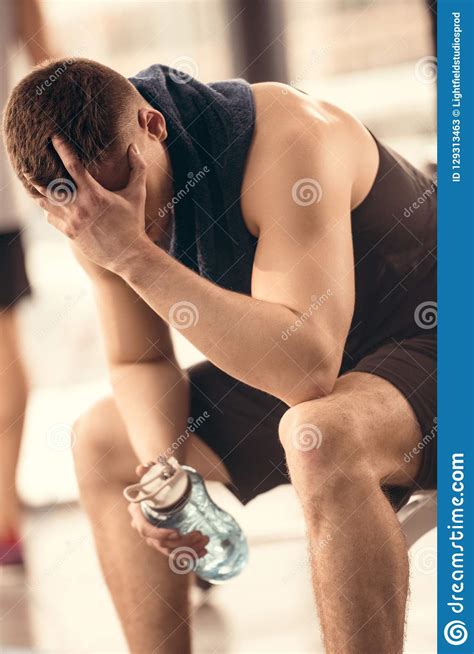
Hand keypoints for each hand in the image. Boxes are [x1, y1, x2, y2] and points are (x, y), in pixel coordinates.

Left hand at [29, 136, 147, 272]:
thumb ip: (138, 169)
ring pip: (45, 202)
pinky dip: (49, 209)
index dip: (62, 149)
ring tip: (34, 181)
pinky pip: (50, 217)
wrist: (128, 255)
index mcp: (95, 194)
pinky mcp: (70, 233)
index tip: (54, 138)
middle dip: (38, 172)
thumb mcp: (138, 195)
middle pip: (49, 184)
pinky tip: (50, 204)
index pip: (73, 166)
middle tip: (34, 161)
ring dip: (40, 191)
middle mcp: (80, 207)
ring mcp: (73, 221)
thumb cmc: (134, 223)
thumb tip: (133, 147)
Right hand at [128, 461, 208, 561]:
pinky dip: (189, 554)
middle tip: (200, 534)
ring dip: (188, 549)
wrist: (162, 483)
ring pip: (170, 550)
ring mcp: (154, 537)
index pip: (145, 530)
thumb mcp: (153, 471)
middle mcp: (144, 528)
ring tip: (205, 541)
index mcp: (138, 513)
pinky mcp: (165, 541)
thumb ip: (148, 469)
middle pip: (161, 543)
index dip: (160, 534)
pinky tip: (203, 552)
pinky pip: (175, 553)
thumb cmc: (157, 478)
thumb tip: (141, 468)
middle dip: (182, 542)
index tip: (177, 532)